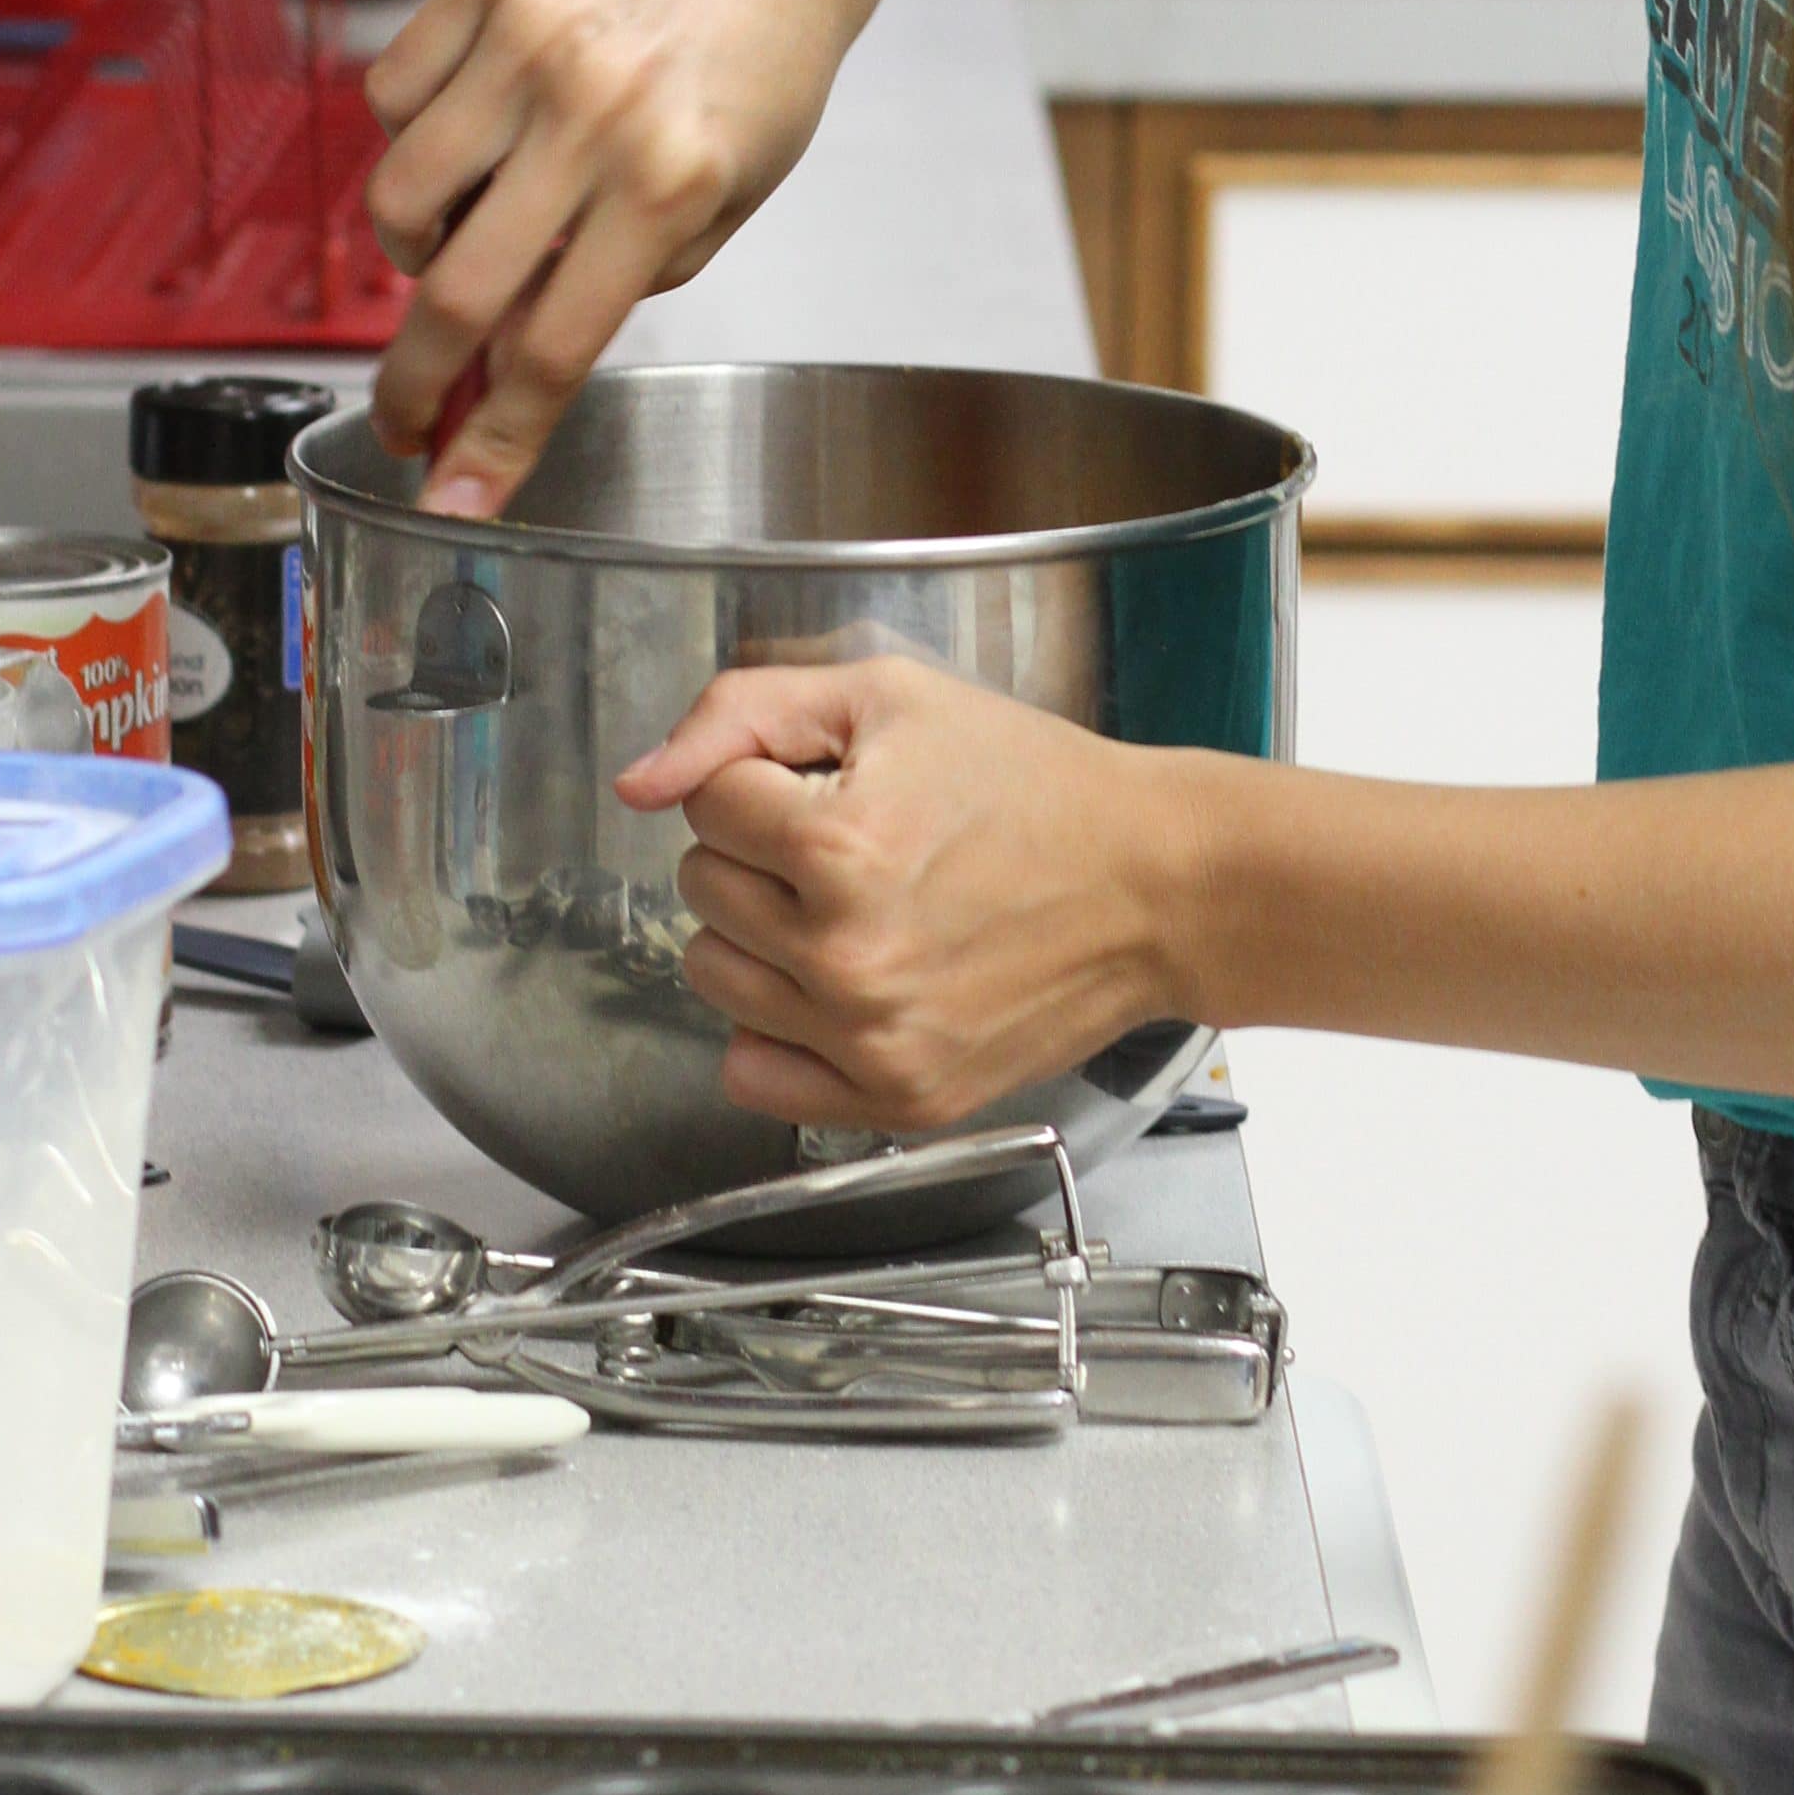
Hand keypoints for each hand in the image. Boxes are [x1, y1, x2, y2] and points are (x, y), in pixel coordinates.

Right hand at [361, 0, 850, 518]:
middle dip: (415, 384)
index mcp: (669, 182)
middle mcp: (593, 110)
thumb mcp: (716, 208)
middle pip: (455, 290)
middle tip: (404, 418)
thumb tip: (497, 371)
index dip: (495, 443)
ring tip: (463, 234)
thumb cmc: (747, 84)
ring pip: (399, 195)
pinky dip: (412, 136)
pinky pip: (392, 96)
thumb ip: (610, 285)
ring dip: (413, 248)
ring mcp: (531, 38)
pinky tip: (471, 130)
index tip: (452, 501)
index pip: (553, 347)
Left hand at [617, 658, 1208, 1128]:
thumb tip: (640, 782)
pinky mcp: (894, 1097)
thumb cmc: (1034, 785)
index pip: (707, 802)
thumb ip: (742, 714)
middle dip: (764, 853)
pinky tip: (843, 982)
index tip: (841, 785)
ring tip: (859, 908)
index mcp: (839, 845)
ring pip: (713, 974)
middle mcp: (843, 956)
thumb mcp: (890, 698)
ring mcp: (868, 1039)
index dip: (770, 779)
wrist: (1153, 887)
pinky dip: (778, 1027)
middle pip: (703, 887)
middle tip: (865, 843)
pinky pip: (752, 1072)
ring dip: (764, 935)